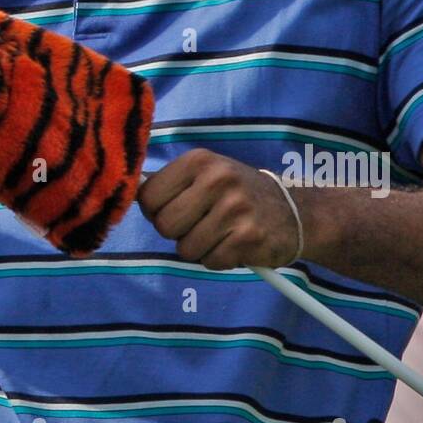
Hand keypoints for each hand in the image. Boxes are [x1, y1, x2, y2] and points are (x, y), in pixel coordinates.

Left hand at [137, 149, 300, 270]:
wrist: (295, 212)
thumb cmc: (238, 194)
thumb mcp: (207, 174)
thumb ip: (171, 184)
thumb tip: (126, 192)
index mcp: (200, 160)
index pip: (148, 196)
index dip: (155, 211)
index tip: (174, 210)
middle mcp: (217, 180)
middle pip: (164, 225)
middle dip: (177, 233)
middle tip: (199, 224)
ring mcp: (234, 208)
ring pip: (186, 249)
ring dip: (199, 249)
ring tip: (220, 233)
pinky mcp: (248, 238)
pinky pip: (210, 262)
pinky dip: (219, 259)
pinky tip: (235, 244)